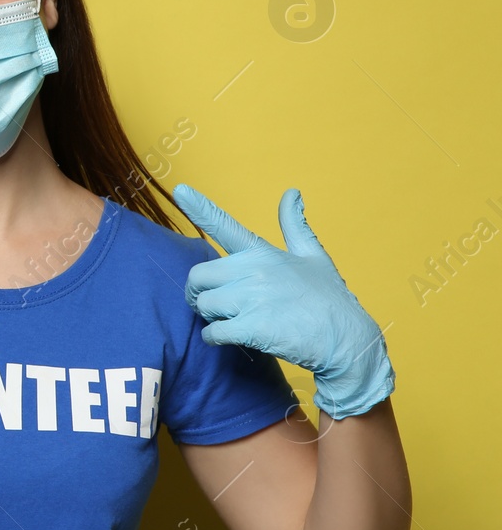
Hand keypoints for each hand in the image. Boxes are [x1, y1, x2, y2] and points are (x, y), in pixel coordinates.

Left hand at [172, 183, 394, 419]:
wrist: (348, 340)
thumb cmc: (329, 298)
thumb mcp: (314, 256)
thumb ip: (295, 225)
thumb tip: (292, 192)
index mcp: (264, 253)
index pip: (225, 225)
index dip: (200, 207)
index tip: (180, 189)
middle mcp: (255, 271)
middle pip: (198, 276)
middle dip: (199, 291)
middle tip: (212, 302)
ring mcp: (253, 299)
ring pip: (203, 305)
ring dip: (210, 316)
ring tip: (231, 319)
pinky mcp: (253, 327)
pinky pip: (212, 331)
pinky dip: (214, 337)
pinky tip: (229, 337)